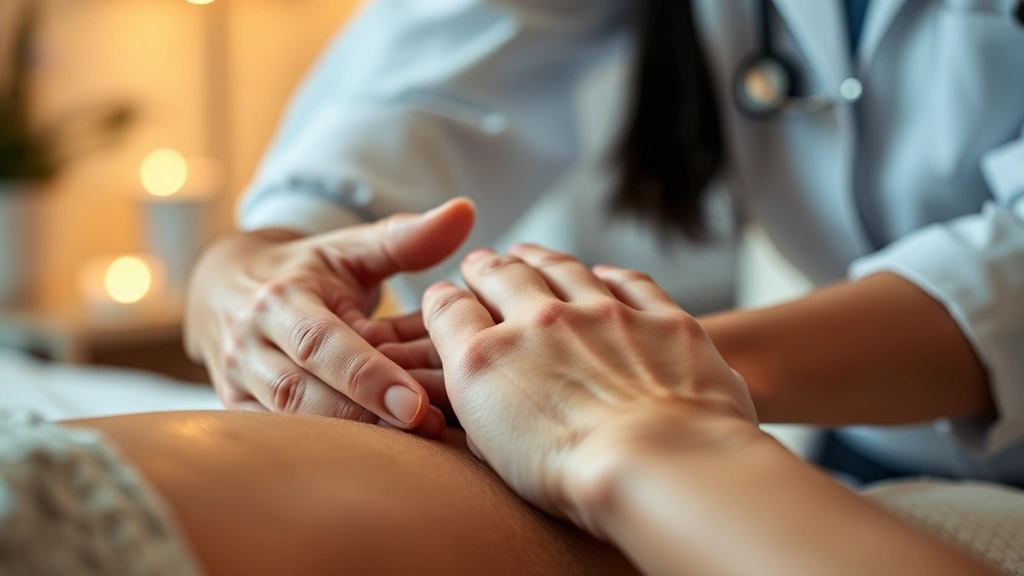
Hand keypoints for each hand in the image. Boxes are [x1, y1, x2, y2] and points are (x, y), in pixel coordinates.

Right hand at [185, 199, 474, 435]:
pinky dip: (324, 448)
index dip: (367, 376)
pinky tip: (375, 456)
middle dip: (363, 416)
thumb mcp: (350, 247)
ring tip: (413, 446)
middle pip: (302, 392)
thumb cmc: (306, 268)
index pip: (321, 344)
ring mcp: (239, 382)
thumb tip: (464, 211)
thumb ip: (406, 237)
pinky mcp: (239, 409)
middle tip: (426, 429)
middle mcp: (250, 343)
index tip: (415, 404)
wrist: (226, 286)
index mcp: (279, 299)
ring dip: (350, 438)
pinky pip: (280, 435)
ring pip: (290, 421)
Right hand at [422, 244, 758, 530]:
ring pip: (562, 268)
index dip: (442, 301)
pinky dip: (612, 276)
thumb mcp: (499, 458)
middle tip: (481, 263)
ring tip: (528, 253)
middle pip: (502, 274)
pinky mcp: (659, 319)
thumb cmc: (577, 480)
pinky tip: (603, 274)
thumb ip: (486, 420)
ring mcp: (603, 313)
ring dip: (540, 258)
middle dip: (486, 267)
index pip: (450, 310)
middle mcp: (540, 322)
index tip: (444, 299)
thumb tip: (487, 405)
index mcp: (488, 359)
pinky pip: (631, 282)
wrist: (661, 465)